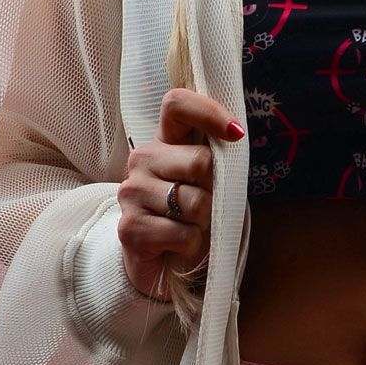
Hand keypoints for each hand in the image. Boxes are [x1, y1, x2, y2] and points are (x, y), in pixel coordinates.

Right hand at [117, 87, 245, 299]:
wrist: (161, 260)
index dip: (208, 111)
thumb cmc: (192, 213)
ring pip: (194, 202)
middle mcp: (143, 159)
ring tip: (191, 225)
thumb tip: (235, 137)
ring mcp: (131, 191)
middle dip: (216, 190)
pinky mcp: (129, 227)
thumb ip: (218, 159)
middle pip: (199, 161)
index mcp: (165, 139)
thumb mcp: (210, 180)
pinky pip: (182, 234)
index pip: (177, 104)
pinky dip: (192, 244)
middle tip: (208, 205)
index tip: (236, 133)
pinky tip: (178, 243)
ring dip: (205, 221)